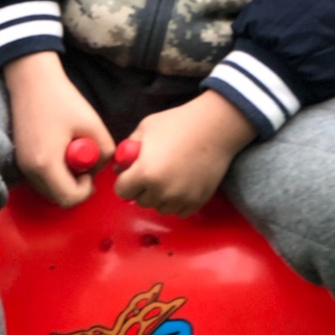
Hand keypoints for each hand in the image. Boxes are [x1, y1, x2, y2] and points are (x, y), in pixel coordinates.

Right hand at [3, 52, 114, 207]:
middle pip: (58, 197)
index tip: (92, 168)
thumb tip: (102, 165)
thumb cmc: (62, 99)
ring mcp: (22, 165)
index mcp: (46, 164)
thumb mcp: (92, 124)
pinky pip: (42, 177)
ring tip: (73, 151)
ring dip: (65, 179)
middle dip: (76, 185)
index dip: (86, 189)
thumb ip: (104, 150)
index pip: (69, 198)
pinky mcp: (21, 158)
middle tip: (85, 161)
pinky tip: (61, 148)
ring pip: (49, 189)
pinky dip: (55, 171)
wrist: (31, 80)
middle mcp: (30, 171)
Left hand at [114, 90, 256, 216]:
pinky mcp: (197, 202)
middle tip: (153, 171)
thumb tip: (119, 169)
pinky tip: (182, 183)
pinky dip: (177, 202)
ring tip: (169, 176)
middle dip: (142, 188)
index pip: (122, 191)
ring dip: (160, 197)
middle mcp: (161, 191)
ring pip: (160, 208)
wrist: (215, 127)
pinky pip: (179, 211)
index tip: (133, 172)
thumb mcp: (145, 128)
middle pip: (140, 201)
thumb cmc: (177, 123)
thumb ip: (128, 149)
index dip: (125, 180)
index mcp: (144, 173)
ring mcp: (180, 199)